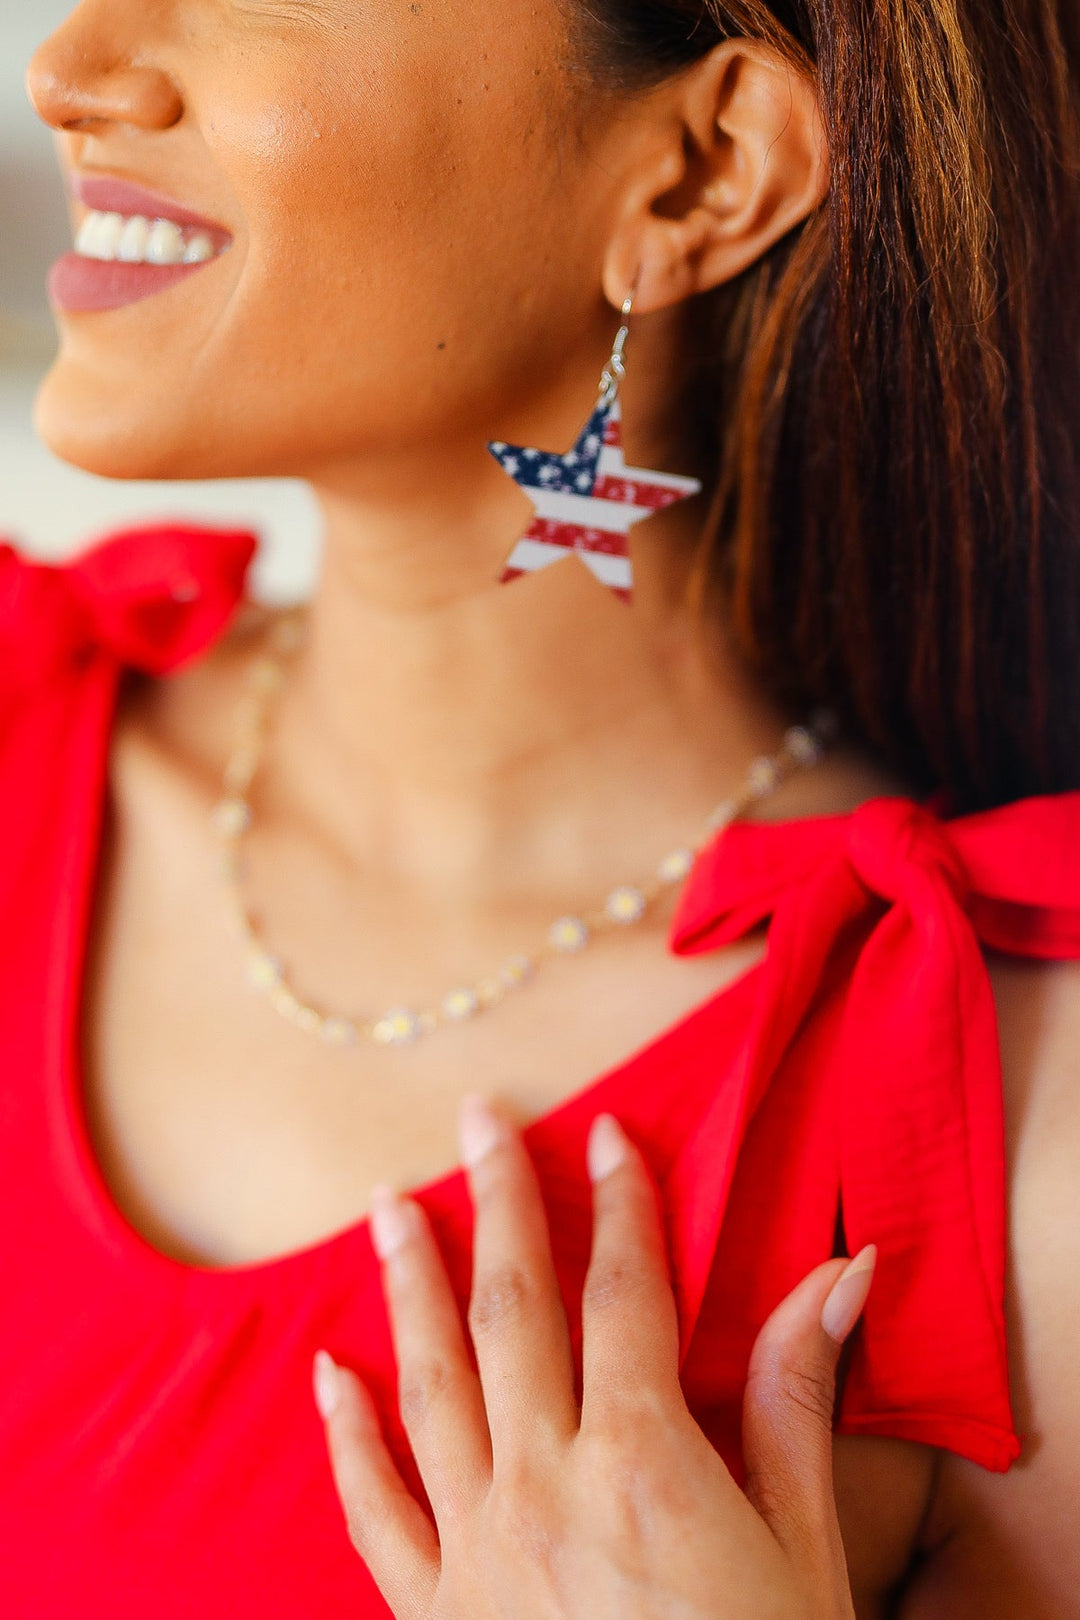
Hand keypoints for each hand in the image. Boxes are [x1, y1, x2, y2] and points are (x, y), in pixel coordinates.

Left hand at [314, 1098, 875, 1619]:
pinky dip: (345, 1433)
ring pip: (427, 1381)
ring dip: (407, 1283)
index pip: (624, 1293)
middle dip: (495, 1201)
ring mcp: (474, 1547)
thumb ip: (796, 1399)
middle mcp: (541, 1482)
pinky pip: (373, 1508)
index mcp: (641, 1459)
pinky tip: (327, 1371)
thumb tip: (838, 1272)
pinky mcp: (428, 1612)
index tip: (607, 1135)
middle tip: (477, 1117)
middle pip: (512, 1309)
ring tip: (387, 1203)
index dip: (619, 1205)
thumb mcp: (805, 1548)